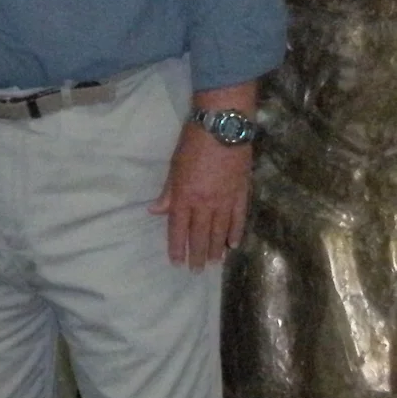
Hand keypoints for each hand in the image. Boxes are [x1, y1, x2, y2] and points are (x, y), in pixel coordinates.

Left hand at [150, 118, 253, 269]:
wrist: (224, 126)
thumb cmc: (193, 142)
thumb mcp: (174, 165)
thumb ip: (168, 192)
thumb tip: (155, 211)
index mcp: (184, 196)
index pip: (178, 229)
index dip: (177, 248)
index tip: (176, 262)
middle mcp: (204, 204)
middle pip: (200, 235)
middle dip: (198, 255)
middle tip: (197, 271)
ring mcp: (225, 200)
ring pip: (220, 231)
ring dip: (216, 249)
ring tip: (215, 263)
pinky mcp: (241, 193)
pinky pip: (238, 218)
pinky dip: (236, 233)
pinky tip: (233, 244)